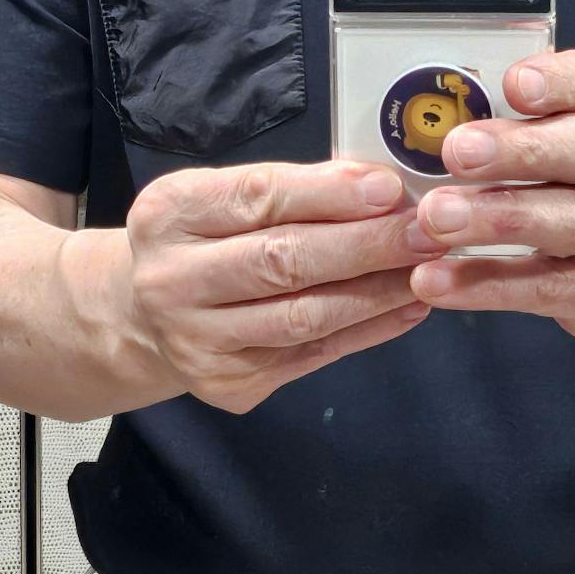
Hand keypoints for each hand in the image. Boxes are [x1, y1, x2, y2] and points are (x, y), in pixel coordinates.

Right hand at [123, 159, 444, 413]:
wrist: (144, 316)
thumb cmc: (204, 243)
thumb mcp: (224, 199)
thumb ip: (292, 192)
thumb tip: (383, 189)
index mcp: (169, 215)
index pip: (258, 198)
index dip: (329, 194)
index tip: (389, 189)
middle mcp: (172, 280)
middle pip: (284, 261)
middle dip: (367, 245)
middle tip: (429, 232)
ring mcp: (198, 340)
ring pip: (305, 316)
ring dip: (377, 293)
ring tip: (430, 271)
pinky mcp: (229, 384)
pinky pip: (314, 354)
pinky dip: (369, 330)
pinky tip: (408, 308)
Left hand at [409, 49, 574, 338]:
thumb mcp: (570, 139)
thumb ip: (519, 122)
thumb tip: (432, 117)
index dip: (562, 82)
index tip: (513, 83)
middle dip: (520, 150)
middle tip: (456, 151)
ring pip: (571, 222)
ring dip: (498, 219)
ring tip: (436, 218)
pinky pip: (544, 287)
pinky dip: (485, 283)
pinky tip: (435, 279)